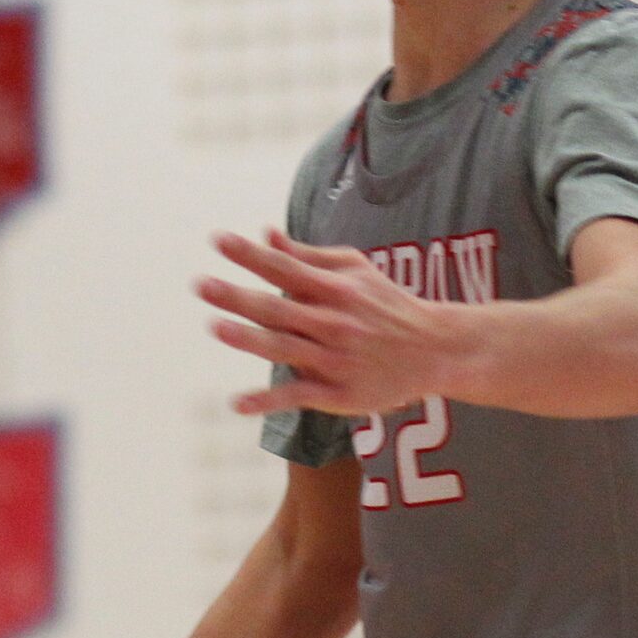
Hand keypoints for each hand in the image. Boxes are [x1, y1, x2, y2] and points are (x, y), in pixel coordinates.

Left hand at [200, 230, 461, 417]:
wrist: (437, 350)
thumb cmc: (387, 304)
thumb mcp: (355, 270)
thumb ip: (307, 256)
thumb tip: (265, 234)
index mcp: (336, 288)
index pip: (285, 267)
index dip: (250, 254)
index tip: (217, 240)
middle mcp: (334, 322)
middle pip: (279, 308)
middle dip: (239, 296)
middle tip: (201, 285)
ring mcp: (336, 359)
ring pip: (286, 349)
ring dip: (249, 339)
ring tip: (215, 326)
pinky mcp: (340, 393)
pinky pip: (298, 395)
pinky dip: (267, 401)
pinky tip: (237, 403)